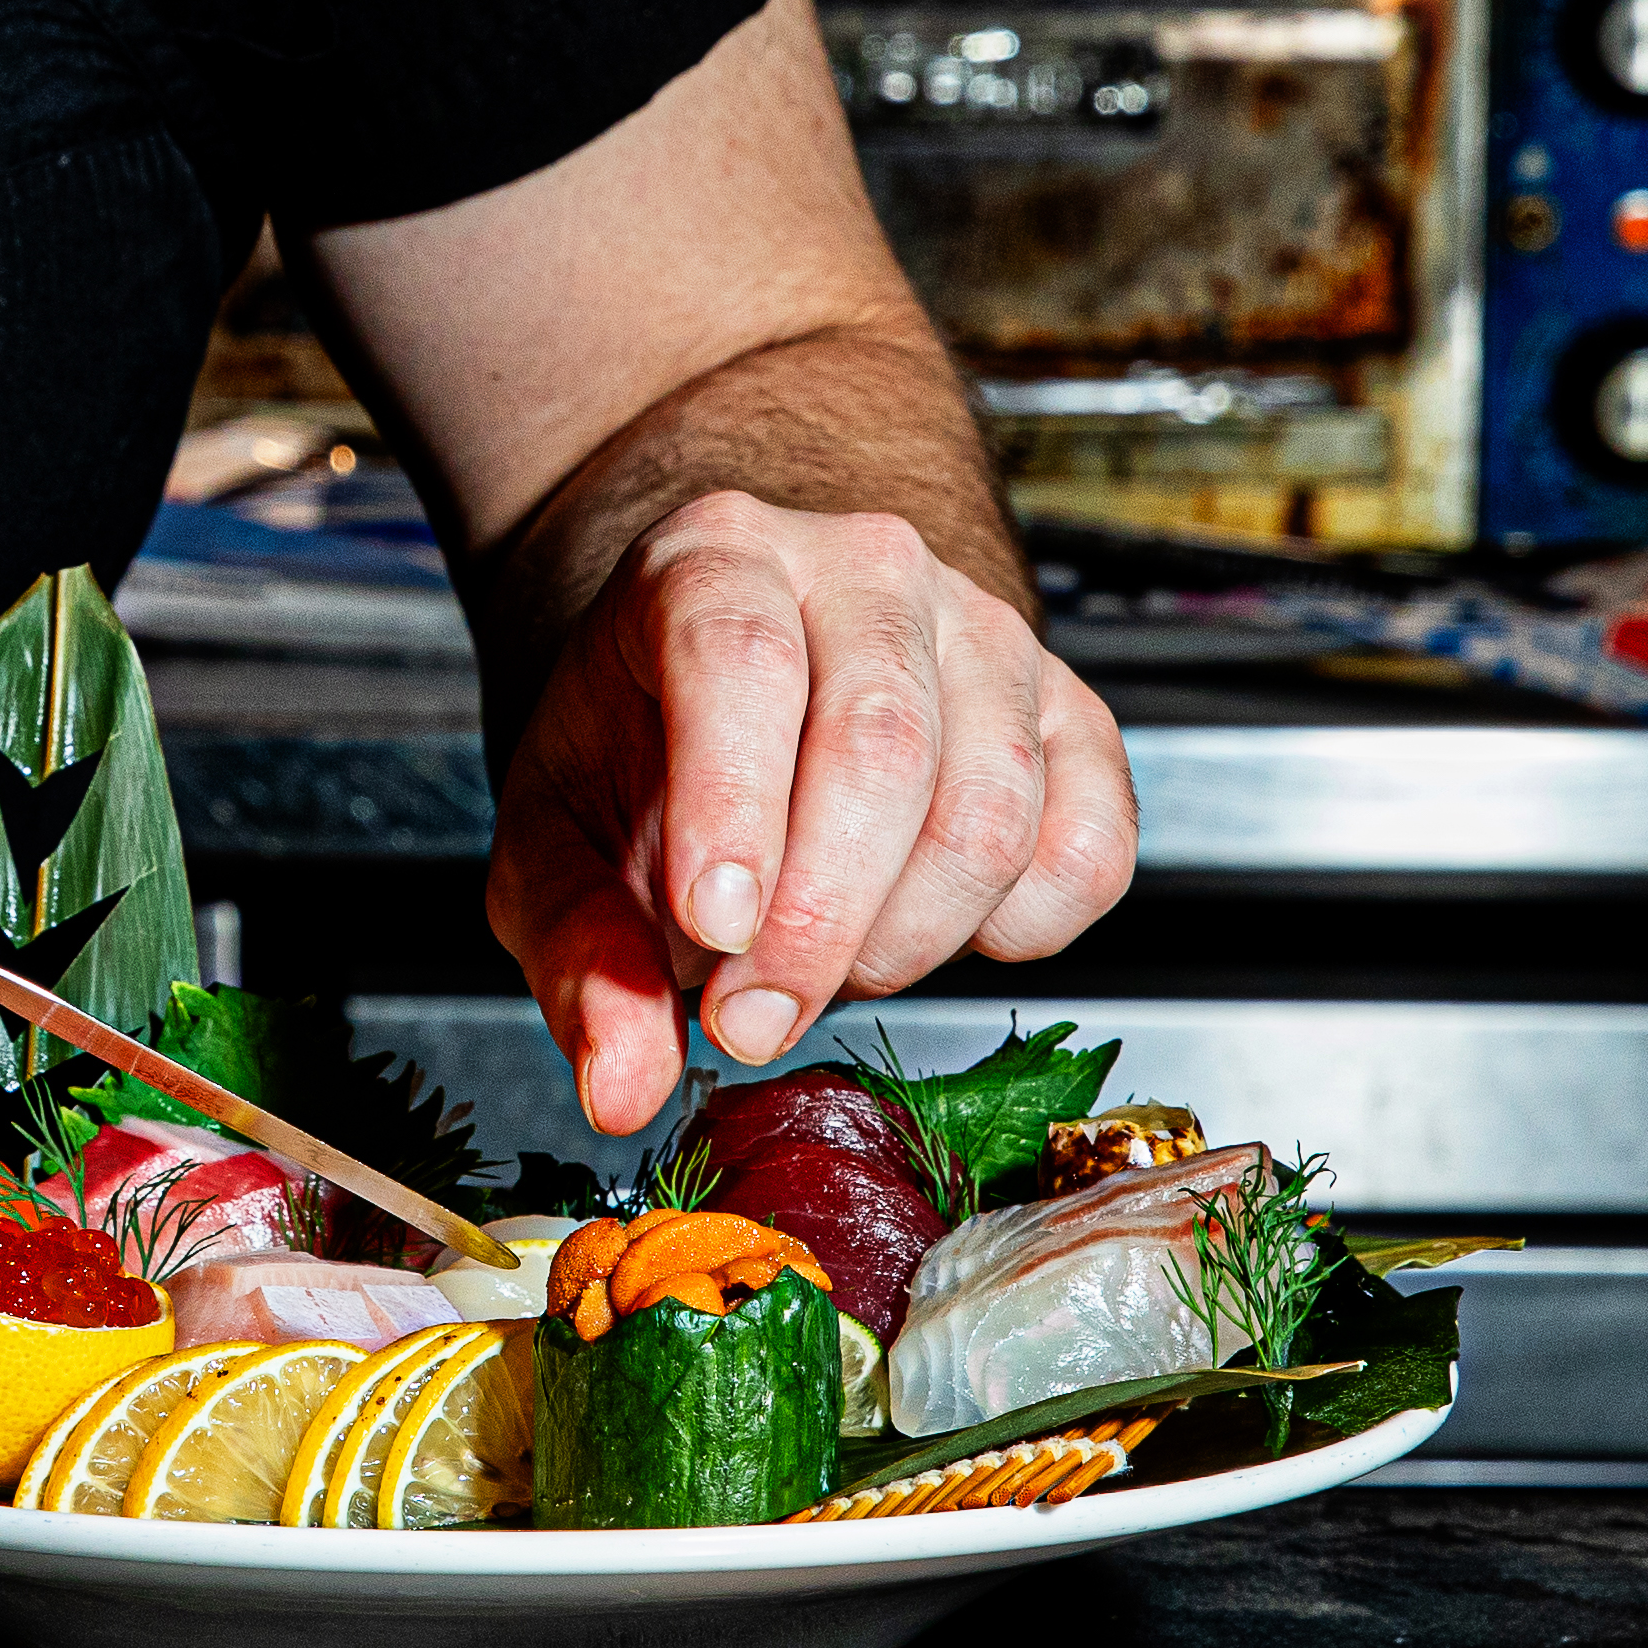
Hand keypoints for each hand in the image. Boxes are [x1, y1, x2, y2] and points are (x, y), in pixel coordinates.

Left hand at [484, 491, 1135, 1133]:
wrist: (734, 688)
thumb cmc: (646, 751)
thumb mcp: (558, 844)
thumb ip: (581, 956)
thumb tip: (623, 1088)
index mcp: (717, 560)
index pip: (739, 659)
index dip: (732, 807)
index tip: (712, 931)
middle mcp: (866, 572)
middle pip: (879, 744)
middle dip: (818, 921)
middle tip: (752, 1016)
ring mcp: (987, 632)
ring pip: (990, 809)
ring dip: (905, 938)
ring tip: (823, 962)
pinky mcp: (1073, 712)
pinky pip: (1088, 848)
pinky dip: (1015, 931)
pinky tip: (925, 926)